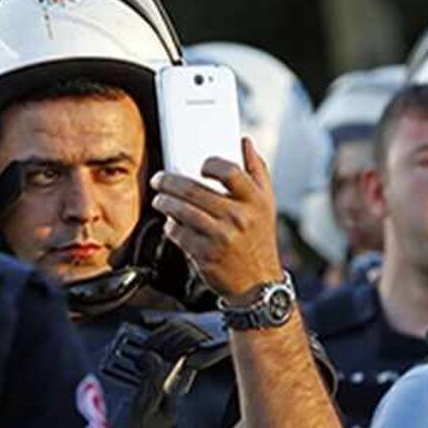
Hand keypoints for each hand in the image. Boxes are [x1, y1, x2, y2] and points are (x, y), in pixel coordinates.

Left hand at [150, 138, 284, 302]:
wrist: (258, 285)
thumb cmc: (259, 240)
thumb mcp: (267, 205)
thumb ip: (257, 171)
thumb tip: (245, 142)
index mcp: (255, 201)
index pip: (229, 172)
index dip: (211, 165)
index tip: (200, 166)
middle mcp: (238, 218)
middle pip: (193, 190)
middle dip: (169, 182)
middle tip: (160, 180)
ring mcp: (220, 237)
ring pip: (180, 212)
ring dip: (164, 203)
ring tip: (159, 200)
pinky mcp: (205, 255)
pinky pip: (178, 234)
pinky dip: (170, 227)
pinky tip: (171, 224)